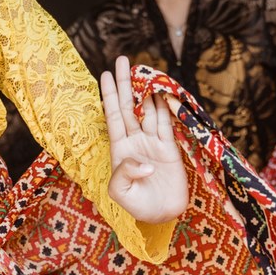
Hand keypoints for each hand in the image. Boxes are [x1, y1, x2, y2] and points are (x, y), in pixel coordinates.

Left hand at [100, 56, 187, 225]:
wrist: (162, 214)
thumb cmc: (138, 205)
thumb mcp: (120, 193)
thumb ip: (124, 174)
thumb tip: (142, 161)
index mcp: (120, 148)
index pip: (113, 116)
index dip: (110, 95)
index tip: (105, 75)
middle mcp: (135, 140)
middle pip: (128, 106)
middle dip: (125, 84)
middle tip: (122, 60)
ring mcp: (153, 142)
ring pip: (148, 110)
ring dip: (146, 90)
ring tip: (142, 69)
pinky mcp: (170, 147)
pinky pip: (166, 122)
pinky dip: (165, 106)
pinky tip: (161, 90)